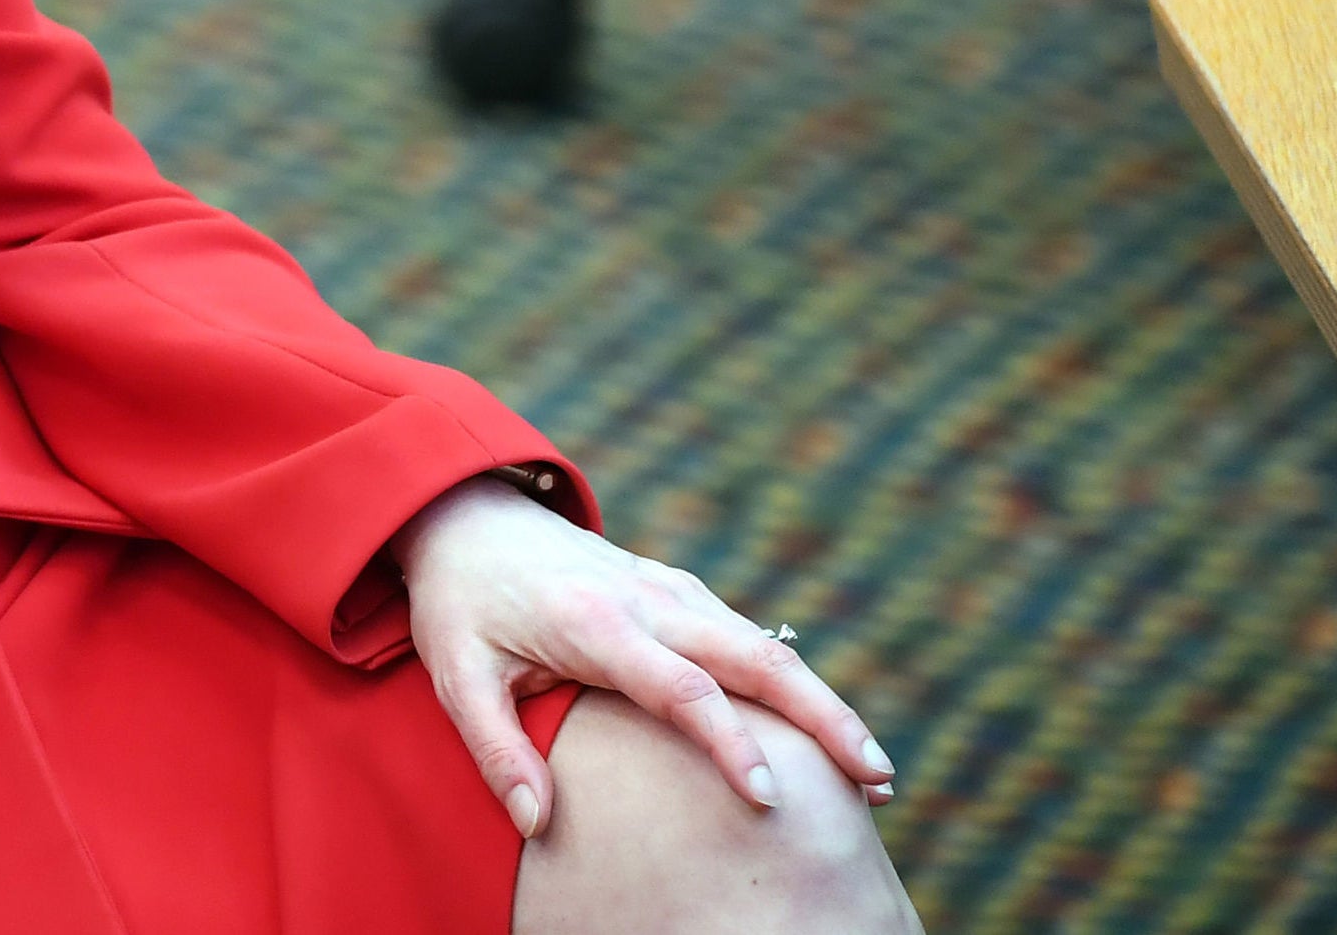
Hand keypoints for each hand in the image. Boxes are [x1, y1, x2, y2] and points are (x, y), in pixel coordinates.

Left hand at [394, 478, 896, 839]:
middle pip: (755, 657)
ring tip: (872, 772)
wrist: (466, 512)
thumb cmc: (461, 601)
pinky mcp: (677, 588)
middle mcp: (646, 600)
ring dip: (822, 702)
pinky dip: (792, 679)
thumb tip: (536, 824)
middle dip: (823, 718)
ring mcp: (668, 588)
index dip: (728, 743)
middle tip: (878, 780)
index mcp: (595, 625)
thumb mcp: (458, 674)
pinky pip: (745, 633)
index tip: (769, 797)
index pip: (681, 689)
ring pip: (765, 644)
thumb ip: (495, 751)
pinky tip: (823, 725)